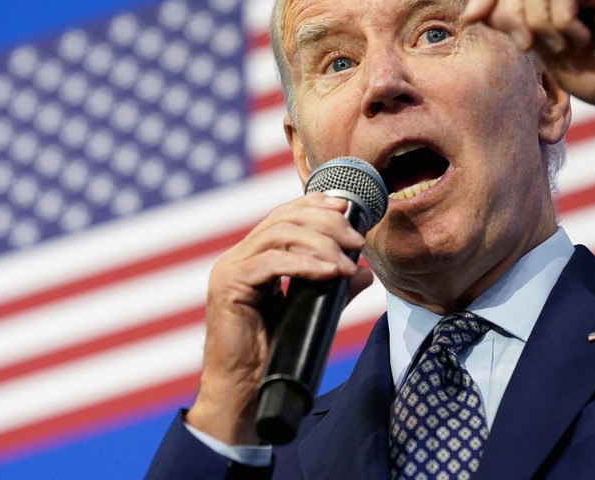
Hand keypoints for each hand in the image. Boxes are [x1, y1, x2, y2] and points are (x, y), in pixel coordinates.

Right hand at [185, 193, 372, 444]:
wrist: (245, 391)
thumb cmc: (275, 354)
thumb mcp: (311, 312)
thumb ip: (334, 290)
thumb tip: (364, 272)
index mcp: (253, 257)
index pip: (283, 214)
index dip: (314, 204)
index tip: (346, 207)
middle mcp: (238, 257)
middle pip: (283, 218)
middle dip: (326, 223)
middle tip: (357, 240)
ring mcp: (230, 268)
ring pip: (279, 234)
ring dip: (321, 243)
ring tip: (347, 263)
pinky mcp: (229, 286)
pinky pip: (271, 263)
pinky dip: (304, 264)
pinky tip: (329, 271)